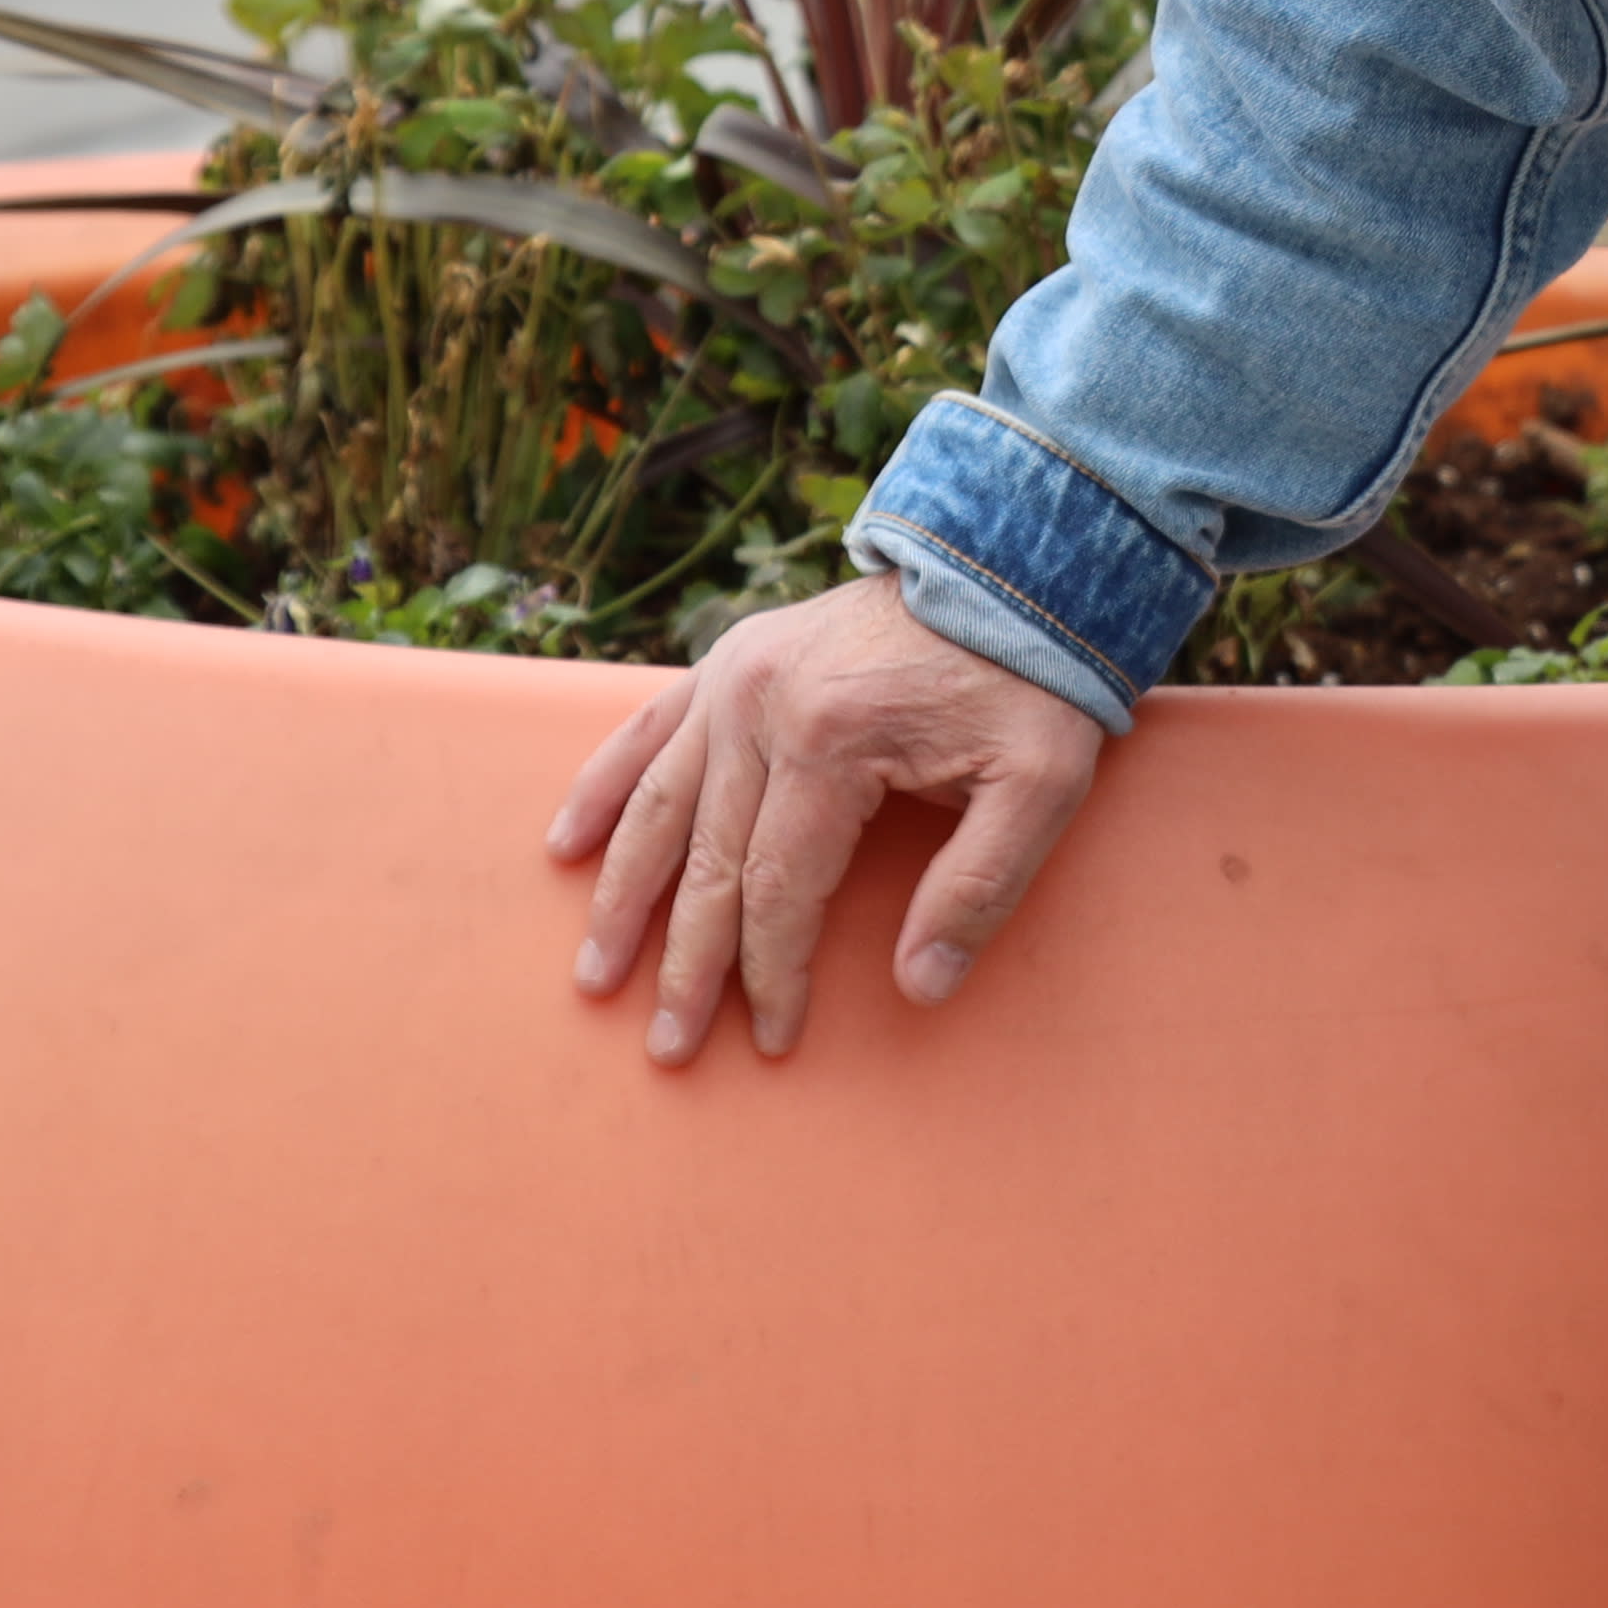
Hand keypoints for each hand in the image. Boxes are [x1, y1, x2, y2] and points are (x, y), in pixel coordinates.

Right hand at [545, 572, 1106, 1066]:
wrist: (1009, 562)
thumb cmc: (1031, 679)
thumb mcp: (1039, 783)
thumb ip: (981, 887)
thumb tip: (921, 986)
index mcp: (829, 740)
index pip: (780, 890)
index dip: (770, 973)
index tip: (771, 1038)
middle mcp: (760, 705)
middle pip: (707, 862)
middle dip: (684, 964)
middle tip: (668, 1046)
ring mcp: (735, 676)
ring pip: (657, 806)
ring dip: (621, 896)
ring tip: (595, 972)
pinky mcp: (731, 658)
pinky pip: (647, 731)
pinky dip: (602, 788)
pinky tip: (568, 844)